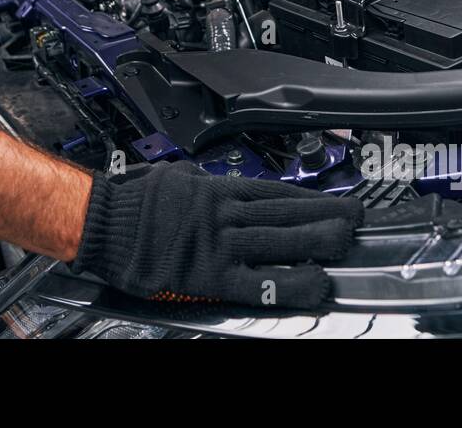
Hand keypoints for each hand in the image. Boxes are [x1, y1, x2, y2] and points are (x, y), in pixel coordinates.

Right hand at [70, 161, 362, 310]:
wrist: (105, 222)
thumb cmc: (132, 202)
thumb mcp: (173, 176)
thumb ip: (199, 180)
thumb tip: (207, 178)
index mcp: (217, 190)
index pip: (275, 192)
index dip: (309, 197)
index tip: (334, 199)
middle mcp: (225, 212)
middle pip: (286, 212)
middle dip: (325, 214)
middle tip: (356, 216)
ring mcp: (222, 242)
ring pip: (281, 239)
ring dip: (318, 239)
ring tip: (347, 241)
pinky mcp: (212, 274)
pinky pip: (260, 282)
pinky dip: (290, 283)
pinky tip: (315, 284)